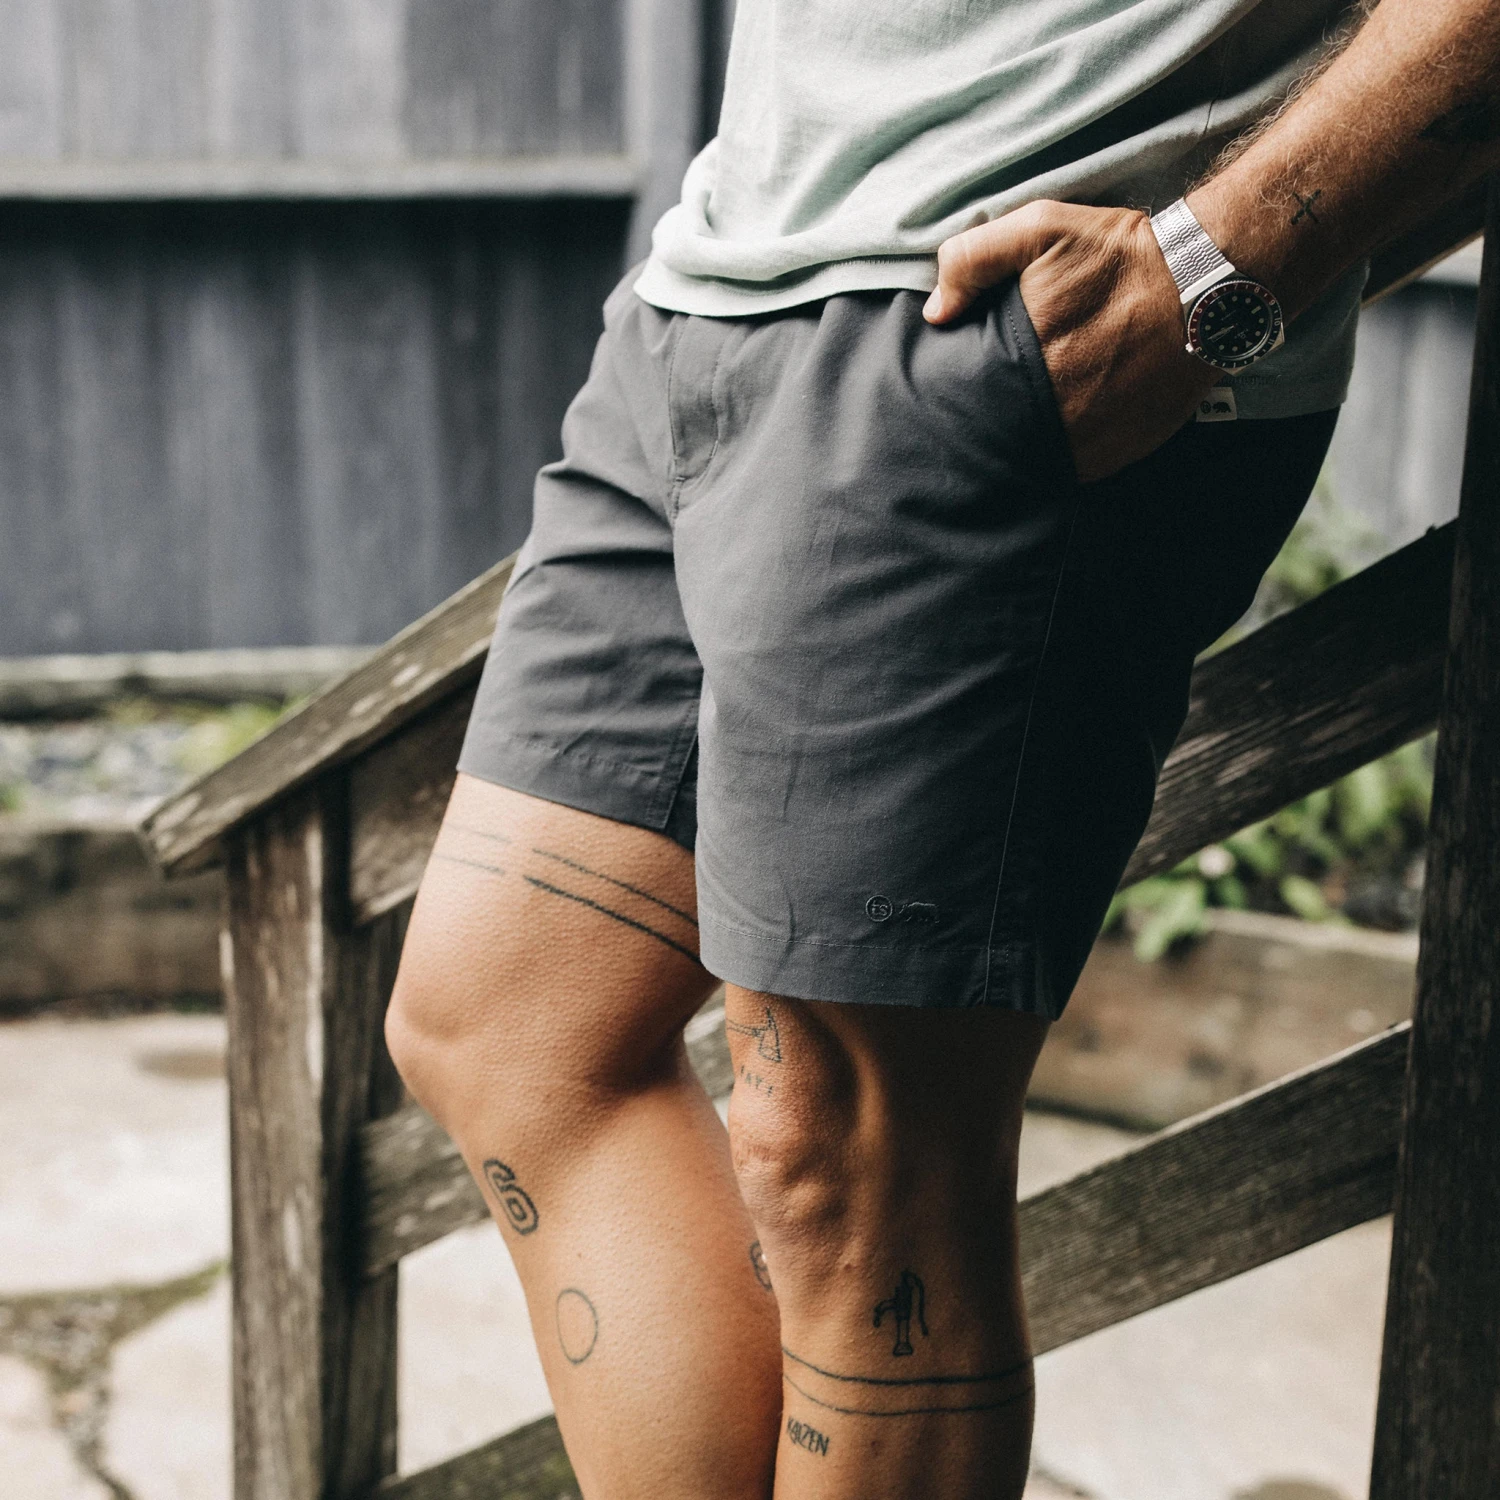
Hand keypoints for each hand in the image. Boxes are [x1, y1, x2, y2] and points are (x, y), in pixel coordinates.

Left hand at [923, 201, 1216, 482]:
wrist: (1209, 282)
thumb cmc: (1122, 256)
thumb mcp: (1042, 230)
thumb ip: (974, 260)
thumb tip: (936, 312)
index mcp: (1028, 368)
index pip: (973, 407)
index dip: (964, 401)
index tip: (964, 389)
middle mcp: (1058, 415)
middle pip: (1004, 437)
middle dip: (997, 422)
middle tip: (1001, 399)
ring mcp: (1094, 441)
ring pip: (1041, 455)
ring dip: (1033, 439)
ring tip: (1035, 411)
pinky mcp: (1124, 452)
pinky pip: (1080, 464)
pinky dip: (1071, 448)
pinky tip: (1072, 418)